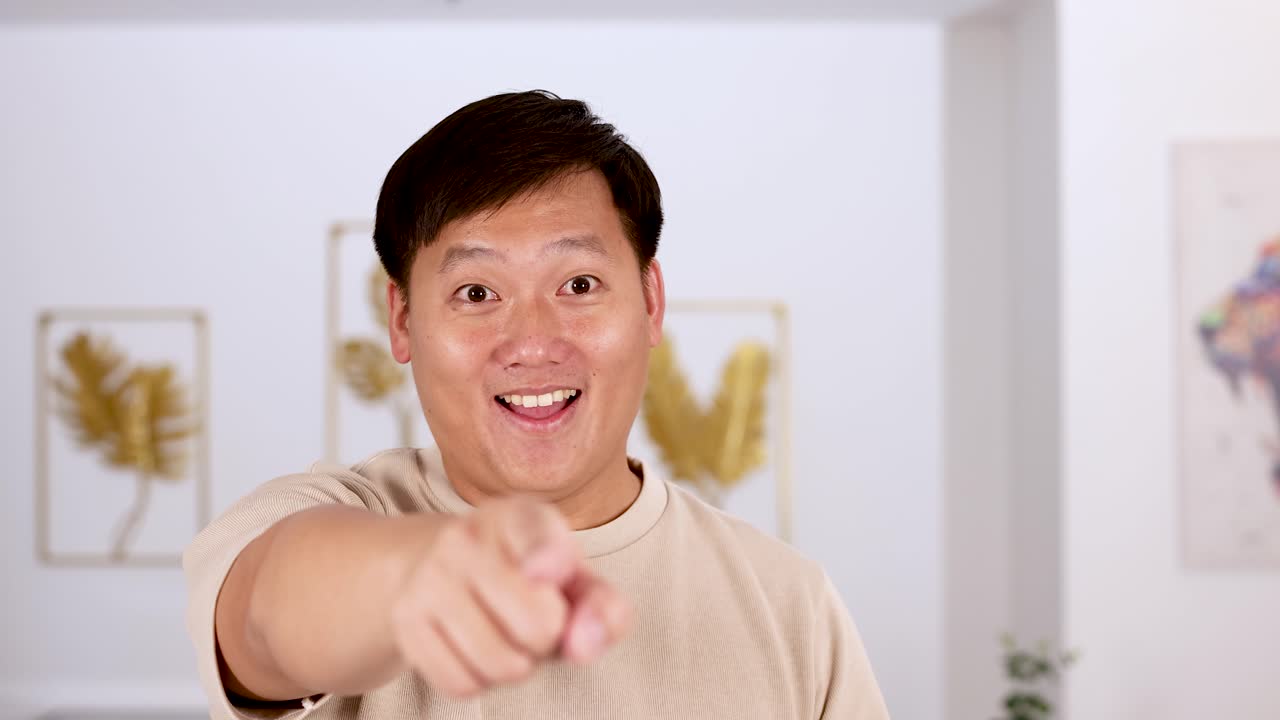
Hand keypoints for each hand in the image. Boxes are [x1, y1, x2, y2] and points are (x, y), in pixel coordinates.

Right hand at [390, 497, 631, 697]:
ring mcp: (430, 577)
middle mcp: (467, 538)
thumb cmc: (527, 574)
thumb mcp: (574, 576)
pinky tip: (479, 650)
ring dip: (517, 666)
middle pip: (537, 626)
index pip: (535, 537)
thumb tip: (585, 645)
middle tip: (535, 621)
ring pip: (499, 663)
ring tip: (508, 636)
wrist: (441, 563)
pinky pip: (460, 683)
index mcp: (520, 516)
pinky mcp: (406, 619)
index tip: (549, 570)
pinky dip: (480, 681)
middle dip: (549, 640)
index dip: (547, 558)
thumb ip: (604, 608)